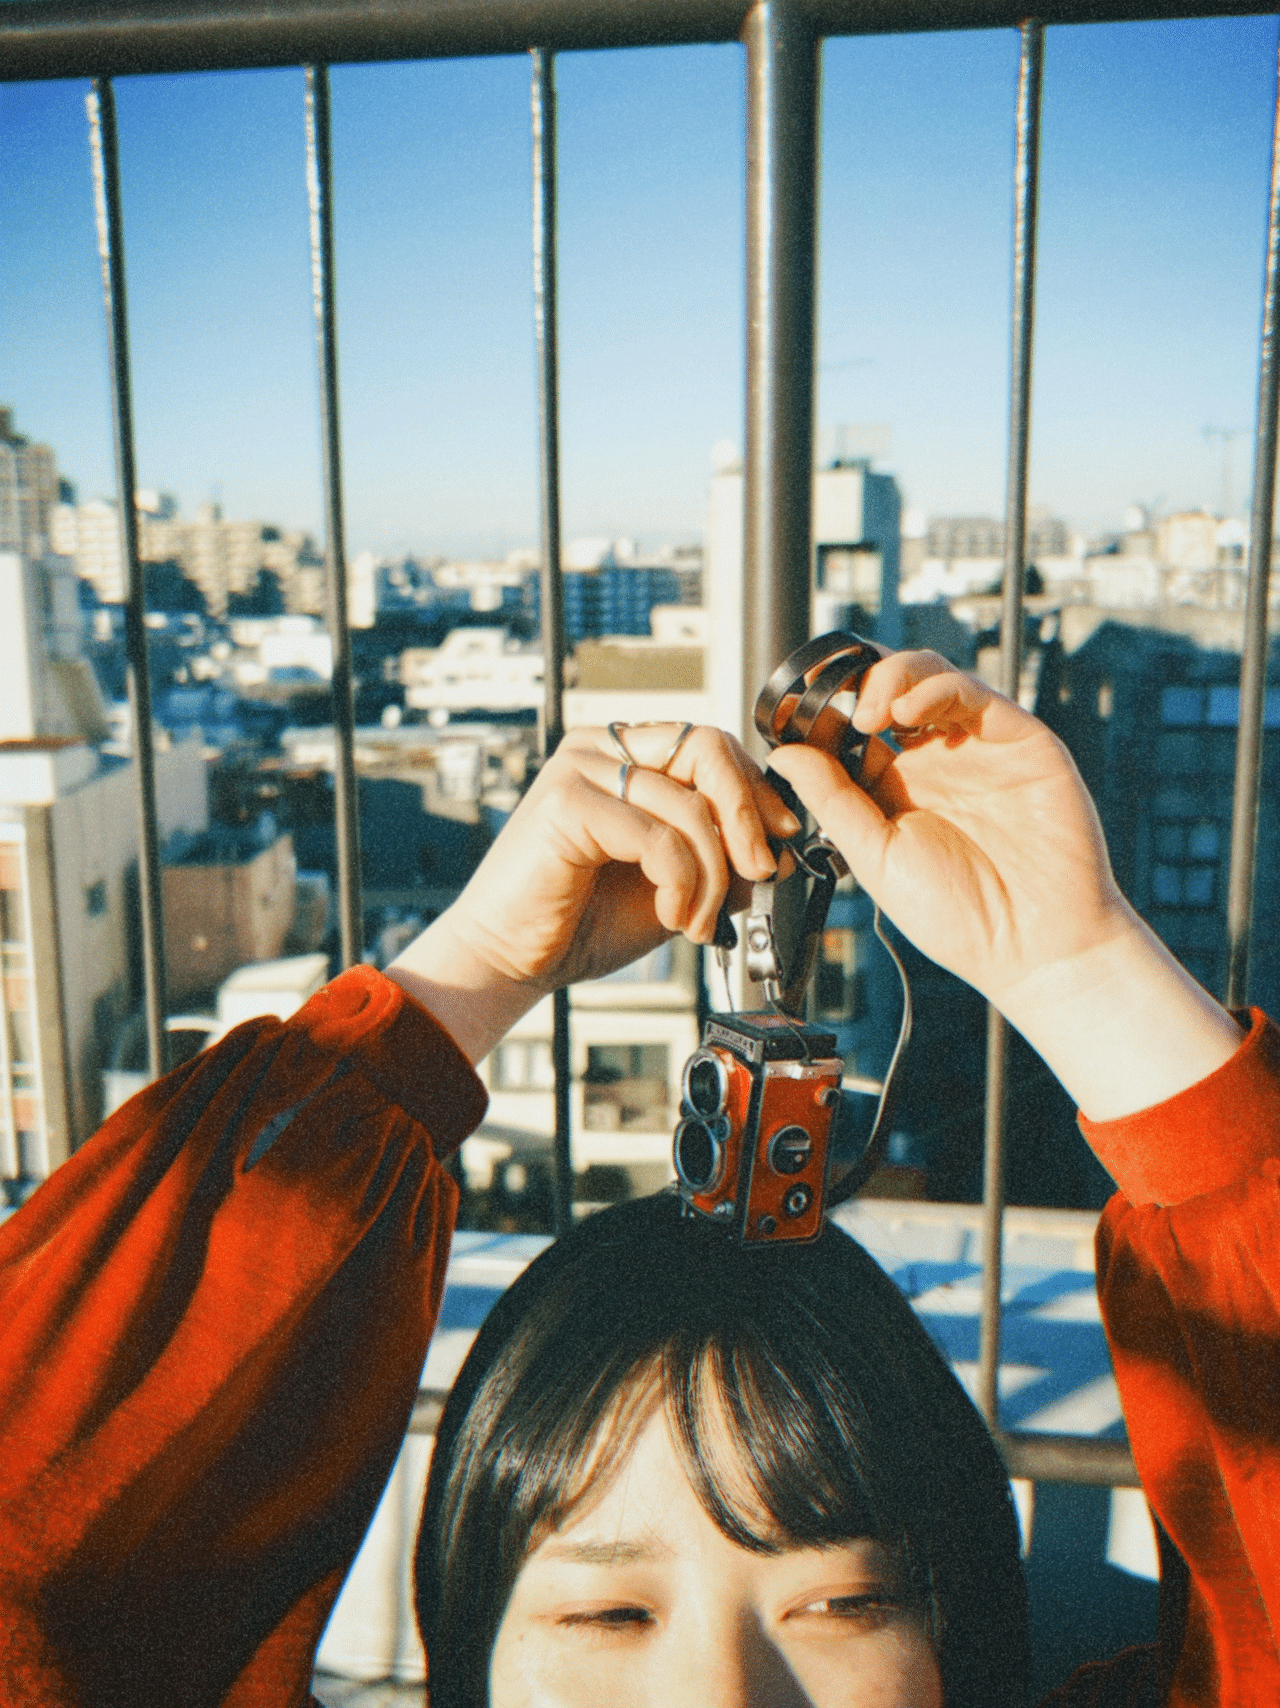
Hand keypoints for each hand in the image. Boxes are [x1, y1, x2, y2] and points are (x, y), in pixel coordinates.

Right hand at [387, 725, 798, 1062]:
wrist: (513, 959)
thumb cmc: (584, 921)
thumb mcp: (675, 882)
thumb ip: (719, 854)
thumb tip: (781, 843)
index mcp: (625, 756)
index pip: (712, 745)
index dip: (755, 788)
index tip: (782, 835)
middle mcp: (601, 749)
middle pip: (708, 748)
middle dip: (747, 816)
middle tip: (761, 872)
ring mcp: (579, 769)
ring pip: (689, 802)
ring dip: (712, 873)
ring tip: (699, 920)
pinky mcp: (565, 803)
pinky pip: (657, 835)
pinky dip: (681, 883)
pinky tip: (674, 915)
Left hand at [769, 651, 1241, 1120]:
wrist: (1035, 944)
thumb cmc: (960, 917)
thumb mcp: (876, 856)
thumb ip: (832, 799)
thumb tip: (782, 754)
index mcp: (898, 791)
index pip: (852, 733)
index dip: (822, 716)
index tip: (788, 715)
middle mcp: (936, 763)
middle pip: (889, 692)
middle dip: (853, 685)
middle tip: (830, 708)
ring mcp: (976, 747)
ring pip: (929, 678)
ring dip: (890, 678)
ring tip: (866, 713)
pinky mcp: (1019, 739)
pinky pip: (973, 692)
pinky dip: (933, 687)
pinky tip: (906, 709)